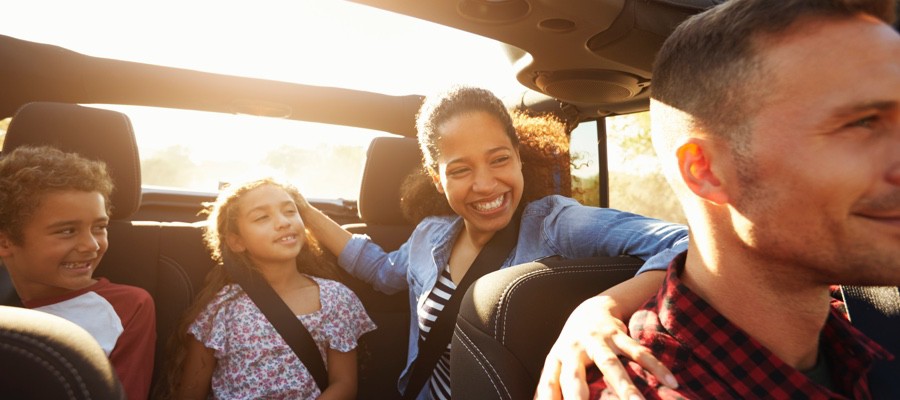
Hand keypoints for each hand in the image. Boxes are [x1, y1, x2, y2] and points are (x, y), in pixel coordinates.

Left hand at [534, 295, 676, 399]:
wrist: (591, 309)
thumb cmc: (572, 346)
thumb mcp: (557, 362)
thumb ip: (550, 385)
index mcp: (556, 359)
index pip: (549, 384)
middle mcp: (573, 349)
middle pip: (575, 378)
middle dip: (579, 398)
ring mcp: (597, 340)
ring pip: (611, 366)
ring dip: (625, 388)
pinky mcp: (618, 334)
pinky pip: (638, 352)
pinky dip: (655, 367)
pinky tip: (671, 383)